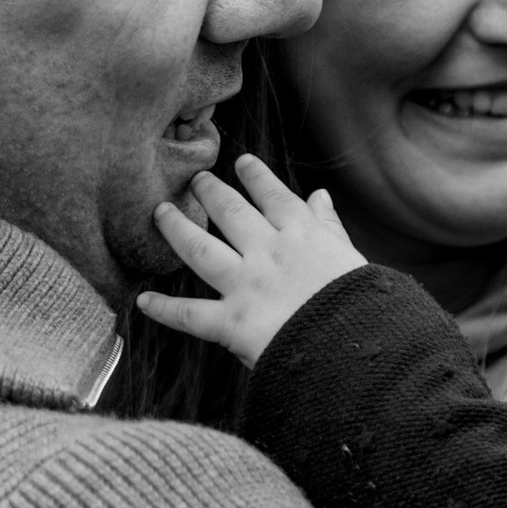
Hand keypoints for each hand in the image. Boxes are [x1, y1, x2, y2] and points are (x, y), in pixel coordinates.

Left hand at [138, 158, 364, 368]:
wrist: (358, 345)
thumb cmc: (364, 304)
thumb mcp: (351, 256)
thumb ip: (330, 226)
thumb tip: (320, 195)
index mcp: (302, 235)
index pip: (274, 196)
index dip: (256, 177)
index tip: (242, 162)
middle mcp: (268, 252)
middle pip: (231, 213)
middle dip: (210, 193)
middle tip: (196, 180)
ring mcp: (246, 285)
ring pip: (200, 249)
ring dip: (176, 229)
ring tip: (160, 212)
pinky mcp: (233, 323)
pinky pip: (190, 315)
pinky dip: (164, 310)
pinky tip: (142, 302)